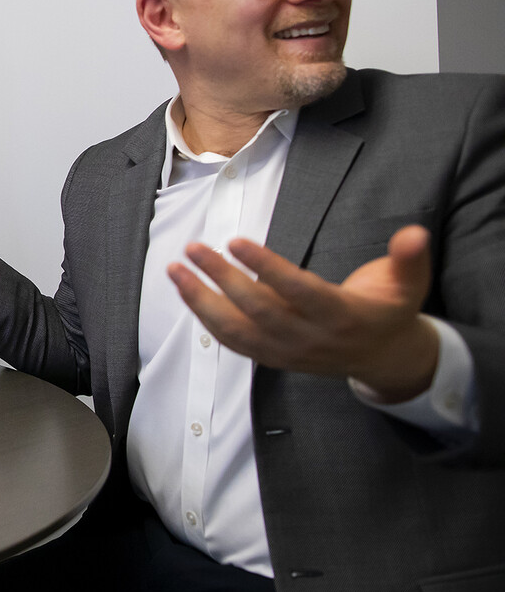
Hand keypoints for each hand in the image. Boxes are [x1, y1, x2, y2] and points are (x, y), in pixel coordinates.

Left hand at [169, 225, 437, 401]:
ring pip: (236, 331)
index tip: (237, 241)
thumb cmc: (389, 310)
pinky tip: (186, 290)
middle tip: (194, 247)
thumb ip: (409, 258)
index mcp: (340, 316)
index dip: (266, 268)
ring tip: (176, 268)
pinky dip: (205, 317)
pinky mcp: (271, 358)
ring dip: (201, 300)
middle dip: (222, 278)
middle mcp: (309, 338)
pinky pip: (231, 342)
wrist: (382, 358)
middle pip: (257, 310)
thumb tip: (415, 233)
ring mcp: (287, 352)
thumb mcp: (409, 284)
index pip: (297, 291)